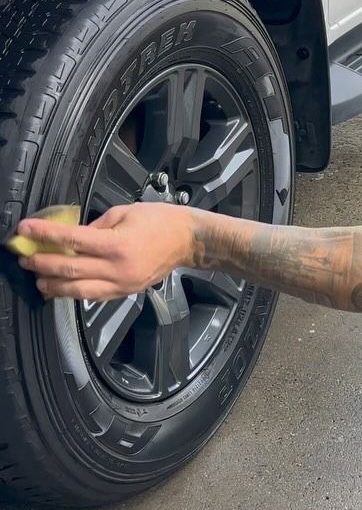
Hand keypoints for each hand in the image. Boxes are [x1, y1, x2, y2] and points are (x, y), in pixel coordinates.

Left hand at [16, 204, 194, 300]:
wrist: (187, 240)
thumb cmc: (160, 221)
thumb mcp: (123, 212)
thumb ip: (95, 226)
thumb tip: (71, 236)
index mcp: (116, 243)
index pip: (71, 239)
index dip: (45, 235)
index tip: (26, 230)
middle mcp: (117, 268)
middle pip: (69, 268)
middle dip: (42, 263)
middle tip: (26, 257)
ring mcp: (121, 284)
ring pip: (78, 290)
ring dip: (53, 285)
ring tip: (38, 278)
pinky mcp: (125, 292)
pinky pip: (93, 297)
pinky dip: (73, 293)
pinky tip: (61, 288)